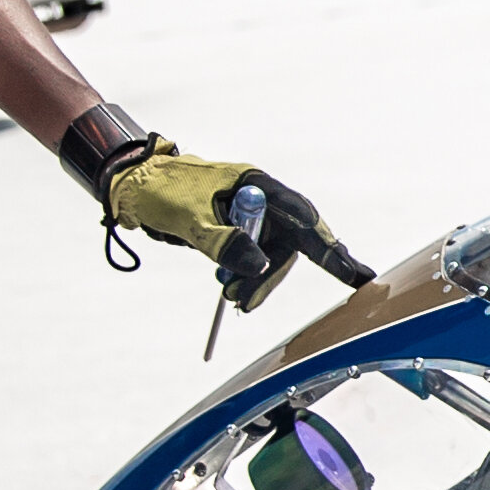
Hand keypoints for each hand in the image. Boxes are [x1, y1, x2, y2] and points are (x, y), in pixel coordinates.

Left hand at [107, 144, 374, 313]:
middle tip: (244, 304)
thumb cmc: (160, 190)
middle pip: (290, 244)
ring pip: (271, 256)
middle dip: (272, 276)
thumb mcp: (190, 220)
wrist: (131, 186)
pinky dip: (247, 279)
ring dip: (256, 282)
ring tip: (230, 300)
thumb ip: (224, 243)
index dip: (330, 250)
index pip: (302, 220)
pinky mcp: (238, 229)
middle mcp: (260, 199)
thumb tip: (257, 267)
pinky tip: (234, 293)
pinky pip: (255, 259)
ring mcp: (251, 215)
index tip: (359, 276)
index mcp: (255, 185)